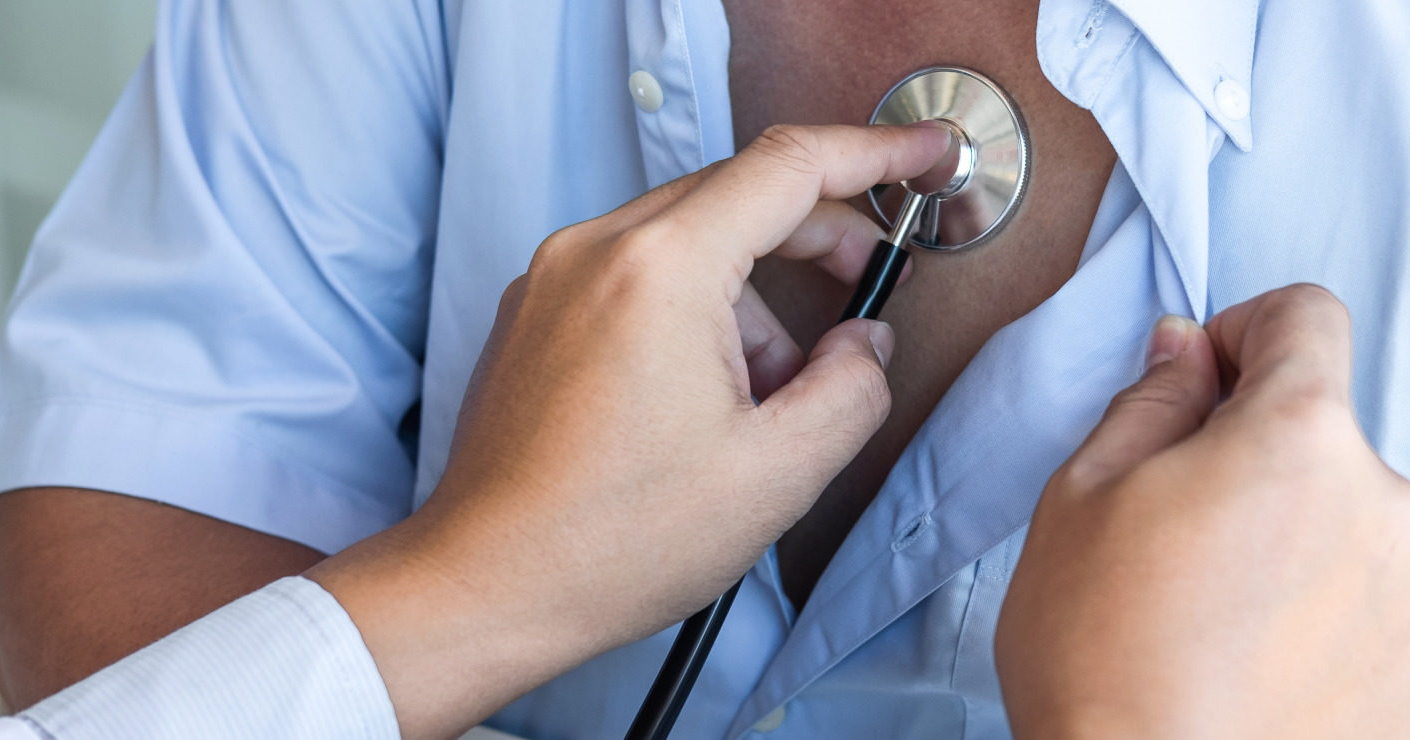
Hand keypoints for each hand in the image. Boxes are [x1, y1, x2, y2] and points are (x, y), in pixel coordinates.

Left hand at [306, 123, 954, 737]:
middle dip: (818, 237)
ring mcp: (555, 277)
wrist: (485, 587)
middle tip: (869, 286)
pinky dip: (694, 309)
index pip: (790, 166)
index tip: (923, 151)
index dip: (876, 151)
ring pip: (689, 238)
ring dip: (753, 295)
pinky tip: (708, 395)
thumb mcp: (777, 474)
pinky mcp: (535, 313)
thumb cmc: (610, 541)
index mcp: (662, 269)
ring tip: (769, 394)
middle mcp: (596, 250)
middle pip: (739, 194)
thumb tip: (864, 347)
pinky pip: (637, 273)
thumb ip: (852, 390)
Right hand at [996, 285, 1409, 738]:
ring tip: (1215, 617)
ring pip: (1350, 526)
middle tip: (1178, 531)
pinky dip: (1326, 621)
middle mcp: (1382, 505)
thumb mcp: (1084, 494)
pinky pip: (1375, 610)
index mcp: (1299, 436)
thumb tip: (1188, 352)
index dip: (1246, 333)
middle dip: (1258, 457)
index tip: (1204, 385)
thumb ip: (1153, 399)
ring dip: (1296, 543)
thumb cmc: (1100, 654)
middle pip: (1324, 436)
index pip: (1307, 317)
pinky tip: (1256, 665)